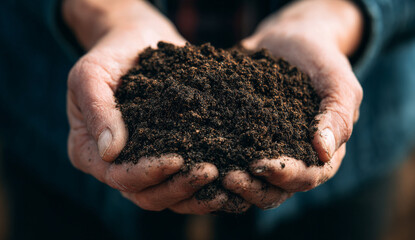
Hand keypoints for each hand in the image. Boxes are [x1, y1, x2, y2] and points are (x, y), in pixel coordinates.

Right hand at [65, 0, 226, 213]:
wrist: (136, 42)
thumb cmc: (110, 55)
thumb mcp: (91, 74)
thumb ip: (98, 110)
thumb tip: (110, 152)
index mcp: (90, 151)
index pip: (119, 176)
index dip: (148, 173)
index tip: (178, 159)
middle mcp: (116, 165)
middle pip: (147, 195)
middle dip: (178, 188)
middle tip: (210, 172)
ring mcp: (142, 163)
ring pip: (169, 195)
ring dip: (196, 194)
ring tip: (226, 182)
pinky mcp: (166, 155)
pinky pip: (184, 179)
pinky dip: (204, 186)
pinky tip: (228, 179)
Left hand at [223, 0, 363, 209]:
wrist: (289, 40)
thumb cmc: (320, 59)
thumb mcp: (338, 82)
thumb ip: (338, 115)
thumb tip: (323, 151)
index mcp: (323, 154)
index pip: (307, 176)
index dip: (284, 176)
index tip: (259, 165)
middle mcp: (294, 159)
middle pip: (275, 189)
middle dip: (252, 187)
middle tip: (228, 178)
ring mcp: (267, 151)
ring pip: (251, 181)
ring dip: (232, 183)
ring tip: (210, 172)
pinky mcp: (244, 139)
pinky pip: (231, 157)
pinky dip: (217, 162)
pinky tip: (197, 157)